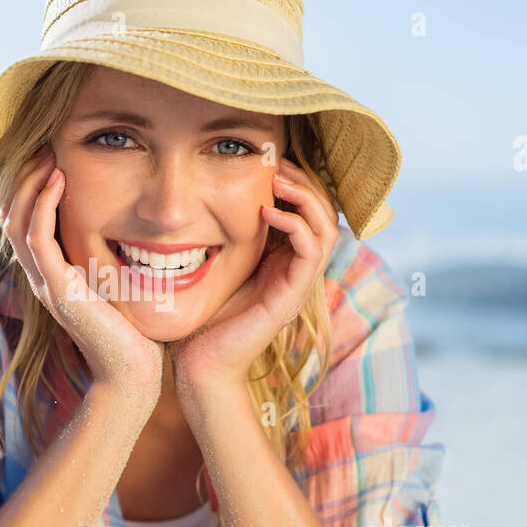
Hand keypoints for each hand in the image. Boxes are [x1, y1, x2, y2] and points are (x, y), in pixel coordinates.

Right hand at [0, 148, 164, 403]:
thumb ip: (111, 261)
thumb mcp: (117, 286)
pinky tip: (59, 180)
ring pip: (16, 222)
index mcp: (52, 276)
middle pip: (11, 216)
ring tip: (48, 154)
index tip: (52, 157)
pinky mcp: (58, 289)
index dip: (30, 187)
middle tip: (45, 146)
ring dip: (29, 183)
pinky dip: (43, 205)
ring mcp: (45, 284)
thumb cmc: (134, 333)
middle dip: (24, 178)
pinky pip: (37, 238)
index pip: (23, 222)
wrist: (133, 373)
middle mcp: (41, 278)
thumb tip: (131, 233)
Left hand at [169, 156, 338, 400]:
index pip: (310, 211)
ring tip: (278, 181)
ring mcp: (297, 284)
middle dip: (307, 182)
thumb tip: (205, 199)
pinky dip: (296, 225)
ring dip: (307, 198)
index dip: (299, 182)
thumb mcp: (214, 266)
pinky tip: (267, 213)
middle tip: (279, 163)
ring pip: (328, 228)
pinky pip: (312, 251)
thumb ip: (222, 238)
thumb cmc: (200, 320)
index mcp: (281, 261)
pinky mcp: (291, 297)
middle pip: (326, 214)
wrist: (198, 366)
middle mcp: (295, 270)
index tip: (273, 160)